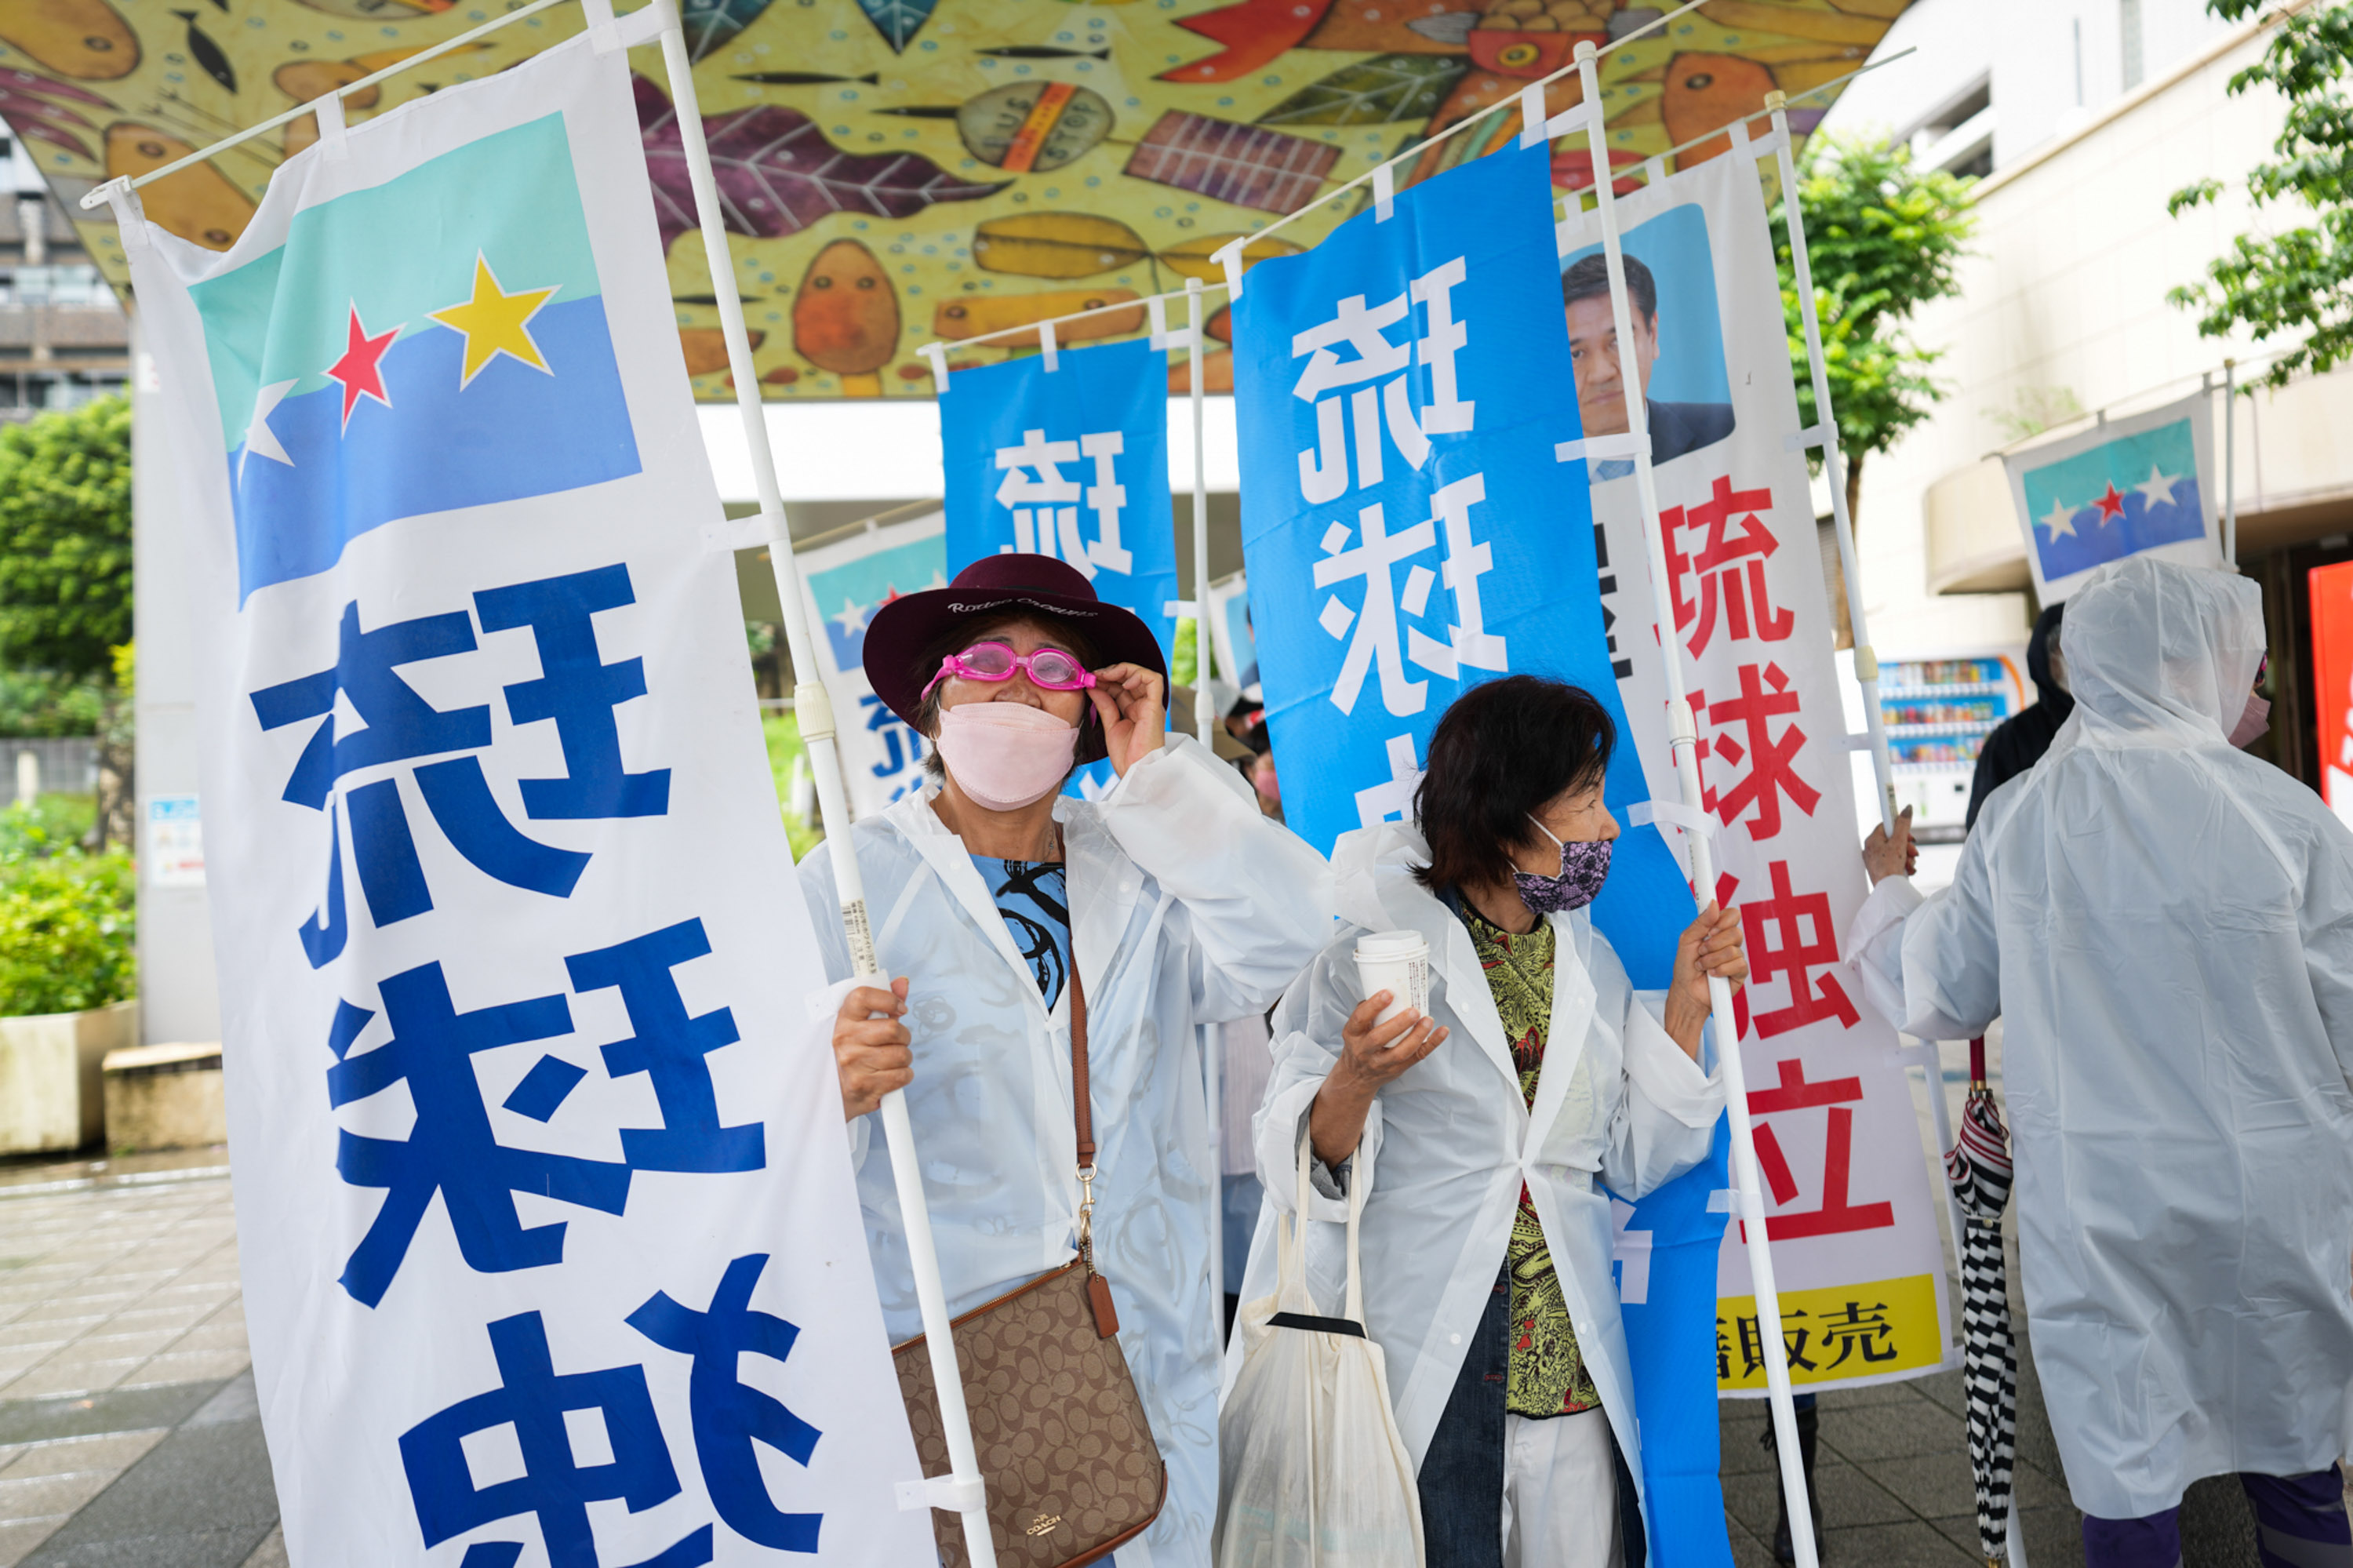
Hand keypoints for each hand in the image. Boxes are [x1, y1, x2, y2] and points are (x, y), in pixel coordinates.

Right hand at [834, 977, 910, 1119]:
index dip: (888, 999)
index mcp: (844, 1020)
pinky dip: (903, 1076)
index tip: (899, 1008)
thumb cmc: (855, 1054)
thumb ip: (885, 1003)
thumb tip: (903, 982)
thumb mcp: (864, 1025)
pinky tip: (889, 1075)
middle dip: (904, 1037)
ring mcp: (853, 1063)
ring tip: (890, 1061)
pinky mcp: (864, 1085)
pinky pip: (903, 1075)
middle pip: (894, 1029)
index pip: (864, 996)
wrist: (837, 1094)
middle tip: (895, 1042)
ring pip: (902, 1054)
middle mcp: (845, 1039)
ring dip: (904, 1059)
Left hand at [1088, 662, 1165, 775]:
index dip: (1105, 679)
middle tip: (1094, 675)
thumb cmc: (1126, 756)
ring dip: (1123, 669)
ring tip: (1105, 675)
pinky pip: (1154, 681)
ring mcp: (1151, 705)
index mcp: (1134, 710)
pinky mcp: (1156, 707)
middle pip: (1131, 678)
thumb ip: (1104, 704)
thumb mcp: (1110, 725)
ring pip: (1143, 674)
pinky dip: (1139, 675)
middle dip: (1112, 672)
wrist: (1135, 771)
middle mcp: (1144, 705)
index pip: (1120, 686)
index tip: (1089, 680)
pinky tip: (1123, 682)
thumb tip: (1092, 687)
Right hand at [1308, 994, 1447, 1165]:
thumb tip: (1388, 988)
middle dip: (1398, 1024)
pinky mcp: (1398, 1068)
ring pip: (1400, 1052)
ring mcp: (1382, 1062)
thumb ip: (1368, 1011)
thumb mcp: (1355, 1028)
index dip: (1373, 1006)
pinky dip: (1432, 1044)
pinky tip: (1442, 1032)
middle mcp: (1364, 1050)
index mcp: (1352, 1035)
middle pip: (1380, 1038)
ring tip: (1428, 1020)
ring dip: (1417, 1036)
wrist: (1357, 1076)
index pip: (1360, 1019)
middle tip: (1414, 1011)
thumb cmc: (1359, 1044)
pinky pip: (1417, 1057)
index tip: (1388, 993)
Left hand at [1664, 901, 1745, 1058]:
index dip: (1723, 920)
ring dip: (1712, 959)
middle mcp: (1729, 942)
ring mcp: (1736, 957)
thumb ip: (1701, 922)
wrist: (1687, 991)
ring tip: (1702, 966)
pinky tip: (1713, 975)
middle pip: (1736, 931)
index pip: (1732, 914)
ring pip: (1734, 950)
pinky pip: (1738, 965)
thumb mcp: (1687, 940)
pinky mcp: (1741, 972)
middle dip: (1713, 943)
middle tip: (1702, 951)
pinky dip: (1721, 970)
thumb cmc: (1686, 966)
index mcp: (1717, 930)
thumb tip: (1714, 903)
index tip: (1711, 929)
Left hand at [1862, 806, 1916, 885]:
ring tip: (1910, 864)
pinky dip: (1903, 865)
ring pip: (1896, 852)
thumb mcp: (1899, 842)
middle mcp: (1871, 849)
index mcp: (1872, 840)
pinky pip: (1894, 862)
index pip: (1886, 825)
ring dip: (1907, 857)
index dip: (1900, 828)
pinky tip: (1908, 870)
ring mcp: (1875, 860)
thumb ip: (1903, 825)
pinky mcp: (1880, 869)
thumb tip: (1907, 808)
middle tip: (1913, 852)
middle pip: (1894, 840)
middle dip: (1907, 846)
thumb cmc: (1890, 866)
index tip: (1908, 832)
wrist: (1888, 889)